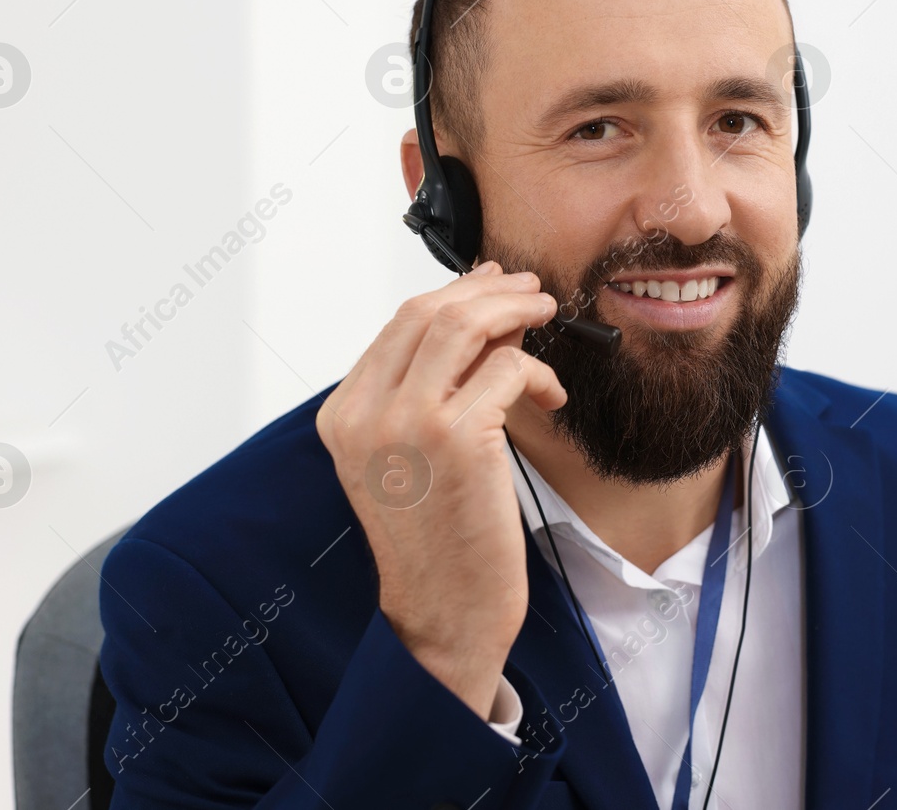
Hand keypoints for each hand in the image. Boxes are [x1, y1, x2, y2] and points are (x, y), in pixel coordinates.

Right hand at [316, 261, 565, 718]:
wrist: (443, 611)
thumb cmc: (435, 539)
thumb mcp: (407, 457)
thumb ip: (425, 393)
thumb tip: (480, 322)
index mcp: (344, 415)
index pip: (398, 324)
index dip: (453, 293)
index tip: (490, 284)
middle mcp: (366, 413)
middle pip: (429, 312)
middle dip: (487, 290)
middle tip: (529, 289)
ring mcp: (408, 422)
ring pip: (465, 326)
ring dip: (514, 310)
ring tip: (546, 312)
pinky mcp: (459, 437)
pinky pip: (508, 369)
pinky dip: (538, 371)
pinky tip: (551, 395)